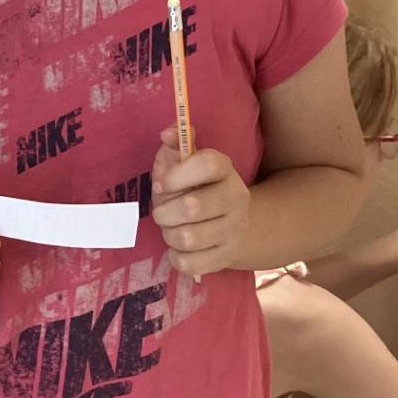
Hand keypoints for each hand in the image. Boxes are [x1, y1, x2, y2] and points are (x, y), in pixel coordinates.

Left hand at [151, 127, 250, 277]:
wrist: (233, 225)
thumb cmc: (196, 189)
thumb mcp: (184, 163)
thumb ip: (175, 143)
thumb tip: (166, 133)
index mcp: (225, 169)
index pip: (206, 164)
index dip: (176, 176)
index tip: (161, 185)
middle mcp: (236, 198)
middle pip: (192, 207)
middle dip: (164, 212)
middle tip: (163, 212)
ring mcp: (234, 230)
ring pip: (188, 238)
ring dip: (168, 234)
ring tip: (172, 229)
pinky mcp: (226, 258)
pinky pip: (188, 264)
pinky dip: (175, 257)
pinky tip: (180, 248)